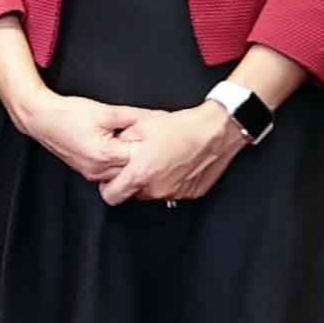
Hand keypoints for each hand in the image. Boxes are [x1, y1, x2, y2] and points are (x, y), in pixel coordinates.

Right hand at [9, 86, 142, 188]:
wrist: (40, 118)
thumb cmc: (67, 113)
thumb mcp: (105, 111)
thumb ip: (134, 116)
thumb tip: (157, 118)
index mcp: (105, 155)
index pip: (141, 156)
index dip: (149, 144)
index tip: (155, 135)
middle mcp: (98, 169)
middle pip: (133, 168)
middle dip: (141, 154)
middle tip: (148, 140)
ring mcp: (91, 173)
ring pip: (122, 173)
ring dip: (128, 160)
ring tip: (129, 142)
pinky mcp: (86, 171)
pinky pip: (109, 172)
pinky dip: (116, 162)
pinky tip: (115, 147)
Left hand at [96, 99, 244, 208]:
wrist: (216, 130)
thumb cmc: (181, 127)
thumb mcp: (140, 126)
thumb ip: (121, 142)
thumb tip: (112, 148)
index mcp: (141, 174)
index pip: (111, 196)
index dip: (108, 186)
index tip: (111, 177)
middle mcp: (157, 189)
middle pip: (132, 194)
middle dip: (131, 181)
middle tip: (138, 163)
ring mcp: (175, 193)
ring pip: (153, 194)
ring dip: (152, 181)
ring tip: (159, 160)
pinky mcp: (191, 193)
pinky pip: (173, 191)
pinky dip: (170, 182)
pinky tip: (175, 164)